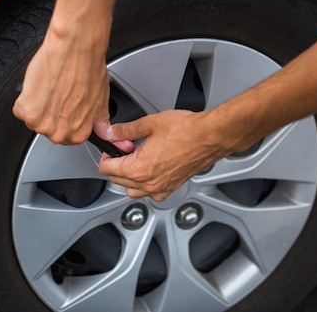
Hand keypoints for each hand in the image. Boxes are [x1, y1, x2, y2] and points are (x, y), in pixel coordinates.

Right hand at [13, 20, 112, 143]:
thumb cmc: (89, 68)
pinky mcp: (26, 111)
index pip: (66, 137)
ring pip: (32, 119)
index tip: (63, 108)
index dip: (63, 119)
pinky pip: (20, 108)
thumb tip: (103, 130)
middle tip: (57, 94)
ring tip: (50, 87)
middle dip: (49, 113)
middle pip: (47, 129)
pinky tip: (40, 85)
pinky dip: (25, 96)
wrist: (76, 48)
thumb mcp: (101, 99)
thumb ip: (99, 119)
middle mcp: (60, 133)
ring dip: (37, 105)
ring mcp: (42, 124)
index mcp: (79, 134)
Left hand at [99, 110, 229, 200]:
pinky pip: (151, 193)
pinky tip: (152, 166)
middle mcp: (148, 183)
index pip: (106, 169)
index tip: (114, 144)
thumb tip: (113, 132)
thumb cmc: (187, 130)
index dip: (107, 153)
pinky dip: (146, 184)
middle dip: (118, 162)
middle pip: (117, 180)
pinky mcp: (173, 187)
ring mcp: (161, 187)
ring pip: (132, 190)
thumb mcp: (150, 123)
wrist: (210, 137)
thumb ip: (126, 130)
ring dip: (130, 176)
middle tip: (129, 146)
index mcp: (138, 168)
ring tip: (139, 157)